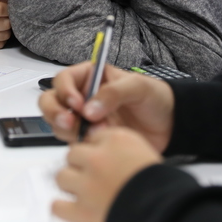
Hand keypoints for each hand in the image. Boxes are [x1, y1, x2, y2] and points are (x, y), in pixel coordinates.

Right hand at [0, 0, 10, 48]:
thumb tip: (8, 0)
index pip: (0, 10)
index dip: (8, 7)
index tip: (8, 5)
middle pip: (4, 24)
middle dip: (10, 18)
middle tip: (7, 14)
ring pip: (2, 36)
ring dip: (7, 29)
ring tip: (3, 23)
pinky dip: (1, 39)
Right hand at [38, 62, 174, 150]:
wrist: (170, 125)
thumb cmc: (155, 98)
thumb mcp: (138, 87)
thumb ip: (113, 93)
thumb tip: (89, 109)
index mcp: (91, 77)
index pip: (64, 79)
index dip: (65, 91)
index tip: (78, 104)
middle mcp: (82, 96)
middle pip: (51, 101)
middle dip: (55, 112)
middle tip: (70, 122)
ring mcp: (84, 119)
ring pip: (57, 123)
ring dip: (68, 130)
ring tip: (94, 132)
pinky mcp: (89, 138)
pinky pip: (71, 141)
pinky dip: (79, 144)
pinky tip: (98, 141)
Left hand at [52, 127, 162, 221]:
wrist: (165, 216)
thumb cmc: (163, 187)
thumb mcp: (148, 155)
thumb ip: (125, 150)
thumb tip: (111, 155)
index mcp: (117, 140)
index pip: (92, 136)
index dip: (95, 150)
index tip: (100, 158)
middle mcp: (98, 158)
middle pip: (73, 154)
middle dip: (80, 166)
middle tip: (92, 178)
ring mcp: (86, 184)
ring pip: (61, 176)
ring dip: (70, 185)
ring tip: (84, 195)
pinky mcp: (80, 211)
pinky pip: (57, 205)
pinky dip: (64, 209)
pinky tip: (73, 210)